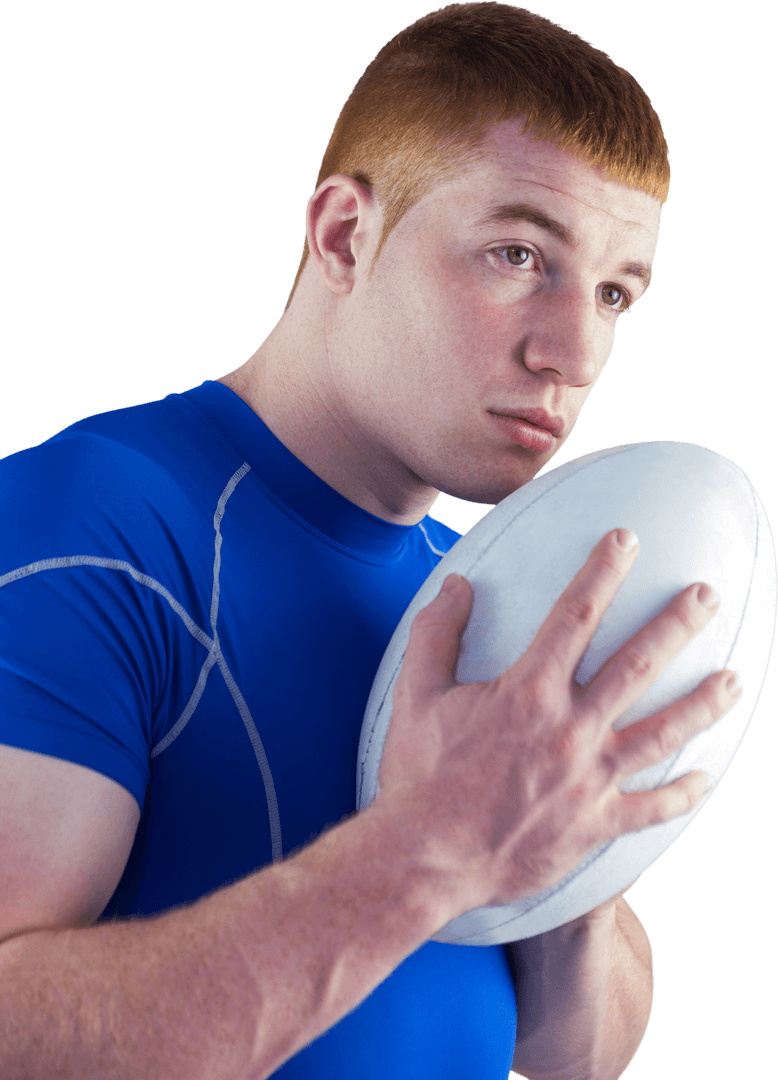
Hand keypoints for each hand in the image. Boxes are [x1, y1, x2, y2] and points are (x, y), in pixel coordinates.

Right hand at [375, 528, 739, 920]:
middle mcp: (570, 729)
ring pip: (662, 732)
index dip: (602, 571)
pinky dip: (682, 794)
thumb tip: (457, 584)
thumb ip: (435, 634)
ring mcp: (589, 779)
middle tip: (707, 594)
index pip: (575, 615)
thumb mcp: (414, 696)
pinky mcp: (594, 825)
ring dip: (702, 703)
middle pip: (638, 664)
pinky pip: (650, 809)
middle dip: (676, 623)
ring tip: (733, 680)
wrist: (427, 858)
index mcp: (528, 692)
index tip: (626, 539)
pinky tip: (706, 779)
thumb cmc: (419, 776)